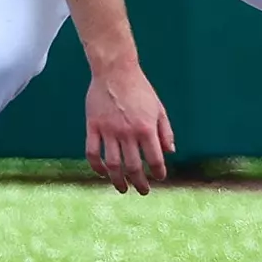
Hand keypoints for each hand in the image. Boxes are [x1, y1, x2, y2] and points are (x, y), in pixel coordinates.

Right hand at [84, 64, 174, 194]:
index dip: (159, 173)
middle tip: (143, 191)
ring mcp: (108, 130)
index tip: (160, 178)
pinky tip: (103, 173)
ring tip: (123, 188)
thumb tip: (169, 152)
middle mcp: (127, 132)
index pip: (154, 159)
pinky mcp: (92, 127)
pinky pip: (92, 153)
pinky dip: (97, 167)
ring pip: (112, 165)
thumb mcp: (158, 108)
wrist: (115, 70)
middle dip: (140, 183)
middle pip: (133, 167)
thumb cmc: (140, 89)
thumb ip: (165, 131)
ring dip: (118, 181)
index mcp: (146, 128)